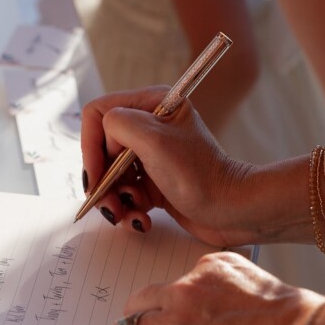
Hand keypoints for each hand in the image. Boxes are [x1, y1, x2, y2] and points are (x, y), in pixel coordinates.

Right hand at [81, 87, 254, 246]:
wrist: (233, 211)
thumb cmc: (200, 176)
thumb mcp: (154, 140)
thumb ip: (118, 124)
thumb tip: (102, 135)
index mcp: (152, 105)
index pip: (99, 115)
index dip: (91, 145)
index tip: (96, 175)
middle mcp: (150, 127)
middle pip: (101, 149)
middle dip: (101, 180)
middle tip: (108, 203)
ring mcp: (152, 156)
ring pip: (111, 176)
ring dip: (114, 198)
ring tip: (125, 214)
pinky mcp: (155, 182)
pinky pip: (126, 194)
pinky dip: (129, 209)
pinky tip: (141, 219)